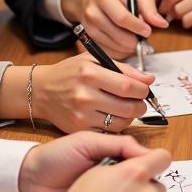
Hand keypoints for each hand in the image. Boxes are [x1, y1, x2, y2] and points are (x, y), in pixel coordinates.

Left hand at [17, 132, 151, 191]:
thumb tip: (151, 155)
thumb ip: (119, 144)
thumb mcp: (88, 142)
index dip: (152, 168)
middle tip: (129, 190)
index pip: (149, 166)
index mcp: (118, 160)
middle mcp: (118, 183)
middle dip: (144, 189)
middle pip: (147, 189)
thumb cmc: (57, 157)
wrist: (29, 181)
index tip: (148, 172)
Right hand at [33, 54, 151, 133]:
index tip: (145, 89)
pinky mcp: (79, 129)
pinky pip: (108, 131)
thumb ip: (124, 69)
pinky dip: (117, 125)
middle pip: (127, 107)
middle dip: (141, 105)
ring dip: (131, 117)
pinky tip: (114, 116)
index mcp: (90, 73)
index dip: (143, 90)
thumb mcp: (95, 61)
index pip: (128, 86)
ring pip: (121, 122)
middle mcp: (85, 95)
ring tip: (128, 108)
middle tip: (140, 101)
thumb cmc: (70, 73)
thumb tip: (150, 79)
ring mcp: (81, 115)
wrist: (42, 91)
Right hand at [62, 0, 167, 59]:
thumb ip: (149, 8)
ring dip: (128, 48)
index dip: (137, 27)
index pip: (122, 17)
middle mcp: (92, 12)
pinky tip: (123, 43)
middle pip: (118, 35)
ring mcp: (87, 27)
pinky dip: (119, 52)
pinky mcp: (87, 39)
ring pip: (113, 46)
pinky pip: (108, 52)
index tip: (148, 32)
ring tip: (134, 40)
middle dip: (134, 41)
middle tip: (143, 40)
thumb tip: (162, 24)